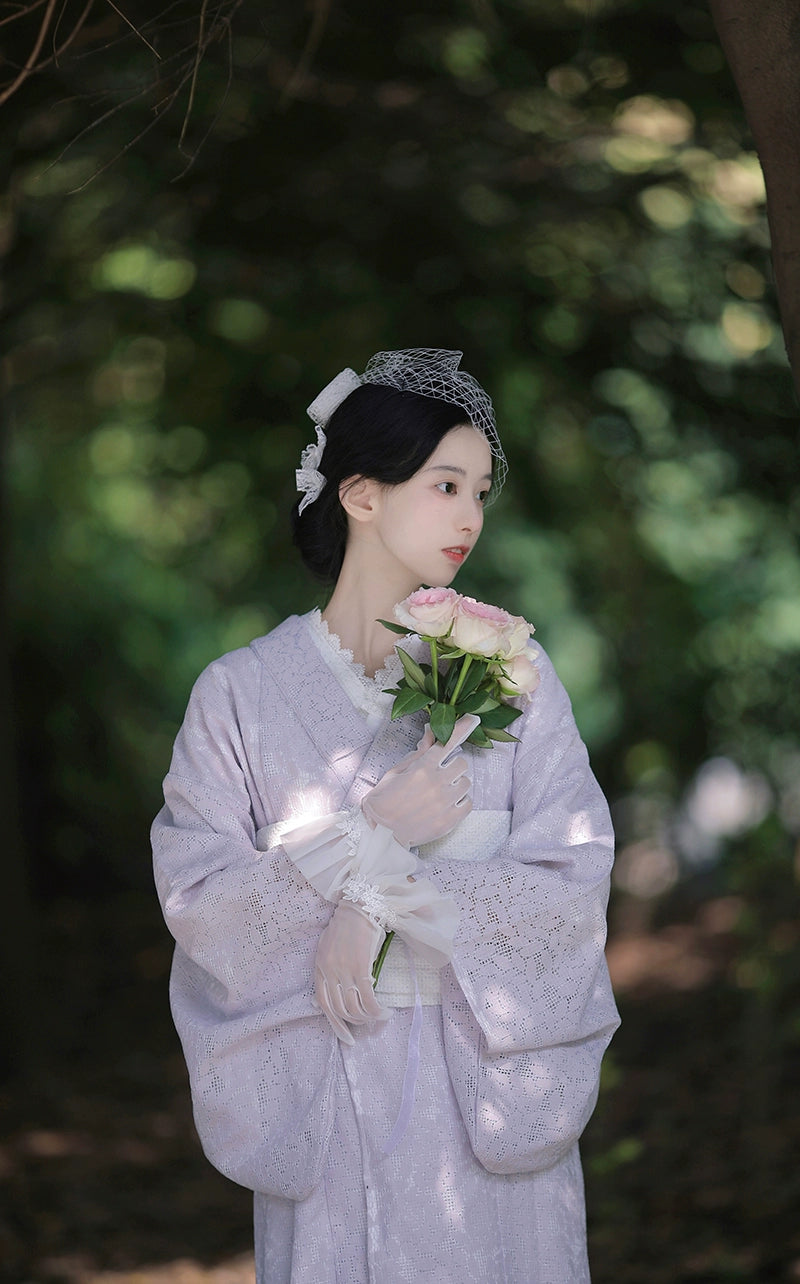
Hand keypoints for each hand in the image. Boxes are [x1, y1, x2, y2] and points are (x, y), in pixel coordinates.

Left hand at [314, 902, 388, 1044]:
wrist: (359, 904)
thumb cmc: (347, 923)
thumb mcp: (330, 945)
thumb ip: (330, 966)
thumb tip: (338, 987)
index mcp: (319, 967)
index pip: (323, 1004)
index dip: (335, 1024)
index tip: (346, 1037)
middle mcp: (328, 971)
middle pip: (339, 1009)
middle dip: (354, 1023)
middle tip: (367, 1026)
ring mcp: (343, 971)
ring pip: (354, 1007)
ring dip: (367, 1018)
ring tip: (379, 1017)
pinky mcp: (360, 968)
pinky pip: (368, 999)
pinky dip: (376, 1010)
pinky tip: (385, 1012)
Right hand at [362, 713, 478, 846]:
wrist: (380, 833)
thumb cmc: (384, 800)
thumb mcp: (396, 772)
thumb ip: (418, 753)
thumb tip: (430, 734)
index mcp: (422, 767)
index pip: (447, 742)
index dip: (461, 728)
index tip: (474, 719)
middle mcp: (437, 782)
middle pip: (461, 763)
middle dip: (452, 767)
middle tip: (440, 776)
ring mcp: (445, 802)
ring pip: (466, 783)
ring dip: (456, 785)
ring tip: (440, 794)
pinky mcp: (450, 820)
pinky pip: (468, 803)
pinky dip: (460, 803)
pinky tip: (446, 806)